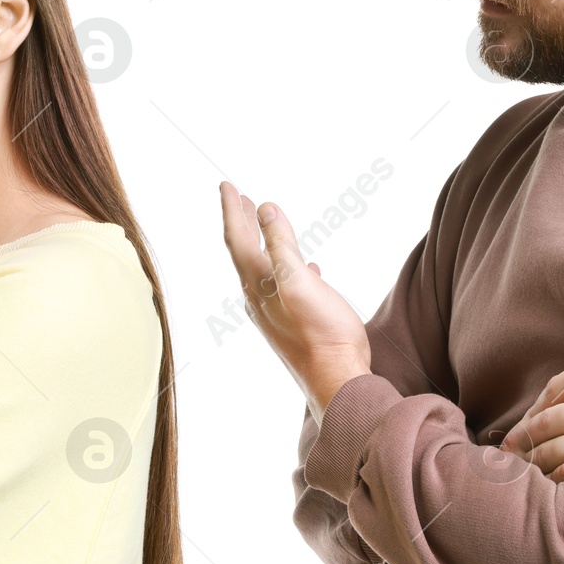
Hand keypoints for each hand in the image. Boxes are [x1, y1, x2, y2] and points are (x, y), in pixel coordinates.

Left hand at [218, 181, 371, 422]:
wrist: (337, 378)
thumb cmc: (321, 332)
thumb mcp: (299, 281)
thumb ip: (281, 245)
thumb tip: (266, 209)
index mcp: (258, 283)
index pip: (237, 238)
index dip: (232, 209)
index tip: (226, 184)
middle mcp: (259, 297)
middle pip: (245, 251)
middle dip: (243, 222)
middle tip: (240, 198)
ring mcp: (276, 311)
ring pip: (264, 267)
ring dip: (264, 243)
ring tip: (267, 225)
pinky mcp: (295, 321)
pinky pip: (286, 285)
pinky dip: (289, 268)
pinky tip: (306, 267)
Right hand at [498, 357, 563, 482]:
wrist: (513, 488)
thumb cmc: (556, 446)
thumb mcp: (558, 423)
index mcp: (534, 414)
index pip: (555, 390)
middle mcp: (525, 435)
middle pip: (551, 420)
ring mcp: (526, 462)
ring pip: (548, 450)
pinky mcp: (532, 488)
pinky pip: (544, 482)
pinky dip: (558, 474)